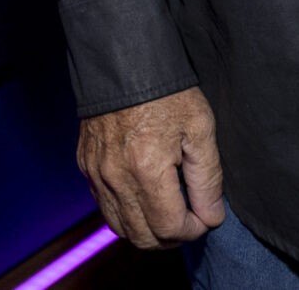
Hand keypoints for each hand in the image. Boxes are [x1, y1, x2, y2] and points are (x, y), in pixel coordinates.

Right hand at [78, 86, 226, 247]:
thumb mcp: (200, 128)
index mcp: (147, 170)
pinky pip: (105, 207)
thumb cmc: (167, 91)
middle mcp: (115, 178)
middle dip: (172, 237)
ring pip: (120, 228)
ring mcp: (96, 174)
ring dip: (148, 231)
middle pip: (143, 237)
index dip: (194, 229)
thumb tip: (211, 216)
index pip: (170, 227)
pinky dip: (126, 213)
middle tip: (191, 219)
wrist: (123, 61)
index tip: (207, 215)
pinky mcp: (86, 166)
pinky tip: (145, 196)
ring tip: (170, 212)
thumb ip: (207, 178)